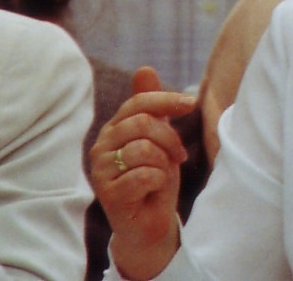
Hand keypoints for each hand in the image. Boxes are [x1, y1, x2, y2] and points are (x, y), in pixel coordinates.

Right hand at [92, 67, 197, 279]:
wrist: (150, 224)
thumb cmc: (155, 179)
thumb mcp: (159, 139)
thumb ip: (153, 108)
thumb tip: (144, 68)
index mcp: (114, 128)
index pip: (138, 102)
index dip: (166, 100)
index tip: (191, 103)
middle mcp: (101, 146)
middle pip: (142, 123)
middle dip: (169, 138)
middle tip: (179, 156)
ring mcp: (100, 170)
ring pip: (144, 149)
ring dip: (164, 163)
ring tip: (163, 175)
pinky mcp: (107, 193)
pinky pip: (143, 176)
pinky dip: (158, 182)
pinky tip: (153, 190)